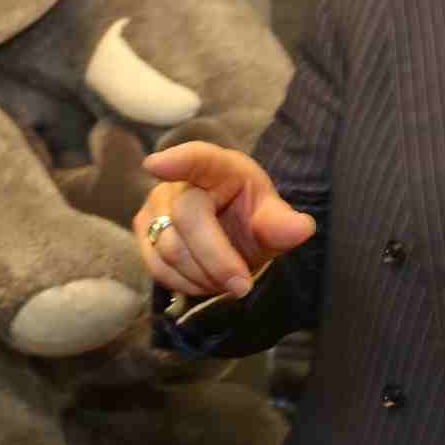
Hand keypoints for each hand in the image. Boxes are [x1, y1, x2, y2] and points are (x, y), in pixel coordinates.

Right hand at [136, 142, 316, 299]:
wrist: (231, 238)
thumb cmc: (251, 223)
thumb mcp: (272, 223)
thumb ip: (283, 225)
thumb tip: (302, 228)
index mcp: (220, 168)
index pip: (199, 158)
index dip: (178, 160)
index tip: (156, 165)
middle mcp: (181, 181)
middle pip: (188, 221)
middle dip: (217, 261)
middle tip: (242, 286)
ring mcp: (156, 204)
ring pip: (170, 249)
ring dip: (202, 276)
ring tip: (224, 279)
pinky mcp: (142, 229)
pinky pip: (156, 266)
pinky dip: (184, 282)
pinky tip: (202, 280)